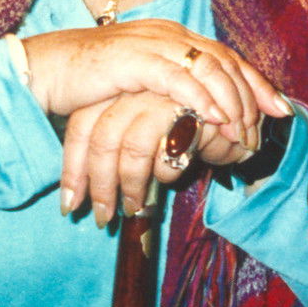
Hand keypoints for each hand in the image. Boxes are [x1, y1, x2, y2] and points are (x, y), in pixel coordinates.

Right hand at [22, 21, 290, 141]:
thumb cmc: (88, 82)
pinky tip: (215, 119)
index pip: (225, 56)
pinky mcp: (135, 59)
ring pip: (209, 68)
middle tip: (271, 121)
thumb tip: (203, 117)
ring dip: (231, 102)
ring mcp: (152, 43)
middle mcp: (168, 34)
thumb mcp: (140, 86)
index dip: (255, 81)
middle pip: (225, 60)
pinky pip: (179, 79)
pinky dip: (201, 99)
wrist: (45, 70)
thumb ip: (171, 90)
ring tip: (244, 131)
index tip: (280, 108)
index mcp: (172, 37)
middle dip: (253, 92)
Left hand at [56, 91, 232, 225]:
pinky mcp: (189, 108)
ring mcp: (161, 95)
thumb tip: (86, 198)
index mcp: (117, 89)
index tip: (70, 205)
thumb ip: (119, 155)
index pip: (81, 127)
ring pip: (131, 148)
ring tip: (133, 210)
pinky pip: (166, 153)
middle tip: (102, 218)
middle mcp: (135, 88)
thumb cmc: (185, 129)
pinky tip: (169, 182)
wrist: (237, 114)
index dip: (73, 169)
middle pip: (102, 138)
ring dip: (129, 187)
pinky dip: (164, 175)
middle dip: (98, 185)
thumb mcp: (144, 137)